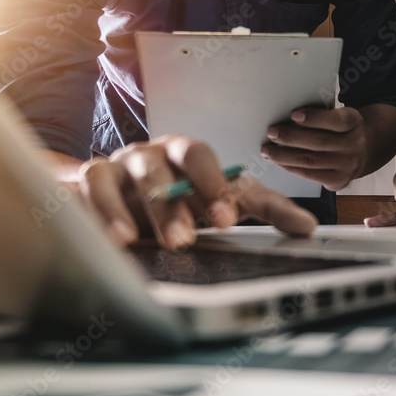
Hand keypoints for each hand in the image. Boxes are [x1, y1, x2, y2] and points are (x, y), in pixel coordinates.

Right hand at [59, 136, 316, 249]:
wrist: (121, 197)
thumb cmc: (181, 197)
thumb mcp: (223, 201)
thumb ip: (266, 210)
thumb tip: (308, 228)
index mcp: (187, 154)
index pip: (201, 157)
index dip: (212, 184)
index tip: (225, 219)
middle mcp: (151, 154)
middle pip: (161, 166)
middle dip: (172, 203)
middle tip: (185, 238)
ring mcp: (117, 166)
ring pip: (121, 176)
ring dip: (131, 209)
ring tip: (139, 241)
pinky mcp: (87, 183)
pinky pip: (88, 190)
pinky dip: (99, 212)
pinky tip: (113, 240)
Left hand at [260, 107, 368, 191]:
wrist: (363, 152)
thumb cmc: (341, 129)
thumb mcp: (339, 115)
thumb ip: (322, 112)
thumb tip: (288, 114)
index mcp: (354, 122)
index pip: (336, 120)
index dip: (315, 118)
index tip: (293, 114)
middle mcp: (353, 145)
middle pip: (319, 142)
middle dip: (291, 137)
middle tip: (271, 132)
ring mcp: (347, 165)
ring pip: (311, 160)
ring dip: (285, 156)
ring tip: (267, 150)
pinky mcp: (338, 180)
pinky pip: (311, 175)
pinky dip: (292, 168)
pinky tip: (279, 162)